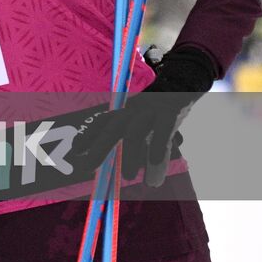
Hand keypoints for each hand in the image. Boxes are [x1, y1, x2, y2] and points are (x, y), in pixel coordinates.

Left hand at [71, 45, 214, 185]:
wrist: (186, 82)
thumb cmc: (162, 110)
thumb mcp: (147, 124)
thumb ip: (143, 148)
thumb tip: (143, 179)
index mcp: (125, 112)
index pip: (102, 122)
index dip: (87, 136)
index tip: (75, 152)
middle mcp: (133, 111)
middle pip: (112, 129)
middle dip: (98, 148)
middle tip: (87, 168)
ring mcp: (151, 111)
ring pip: (134, 132)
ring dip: (129, 155)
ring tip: (128, 177)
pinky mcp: (171, 113)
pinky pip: (162, 130)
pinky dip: (157, 145)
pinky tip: (155, 162)